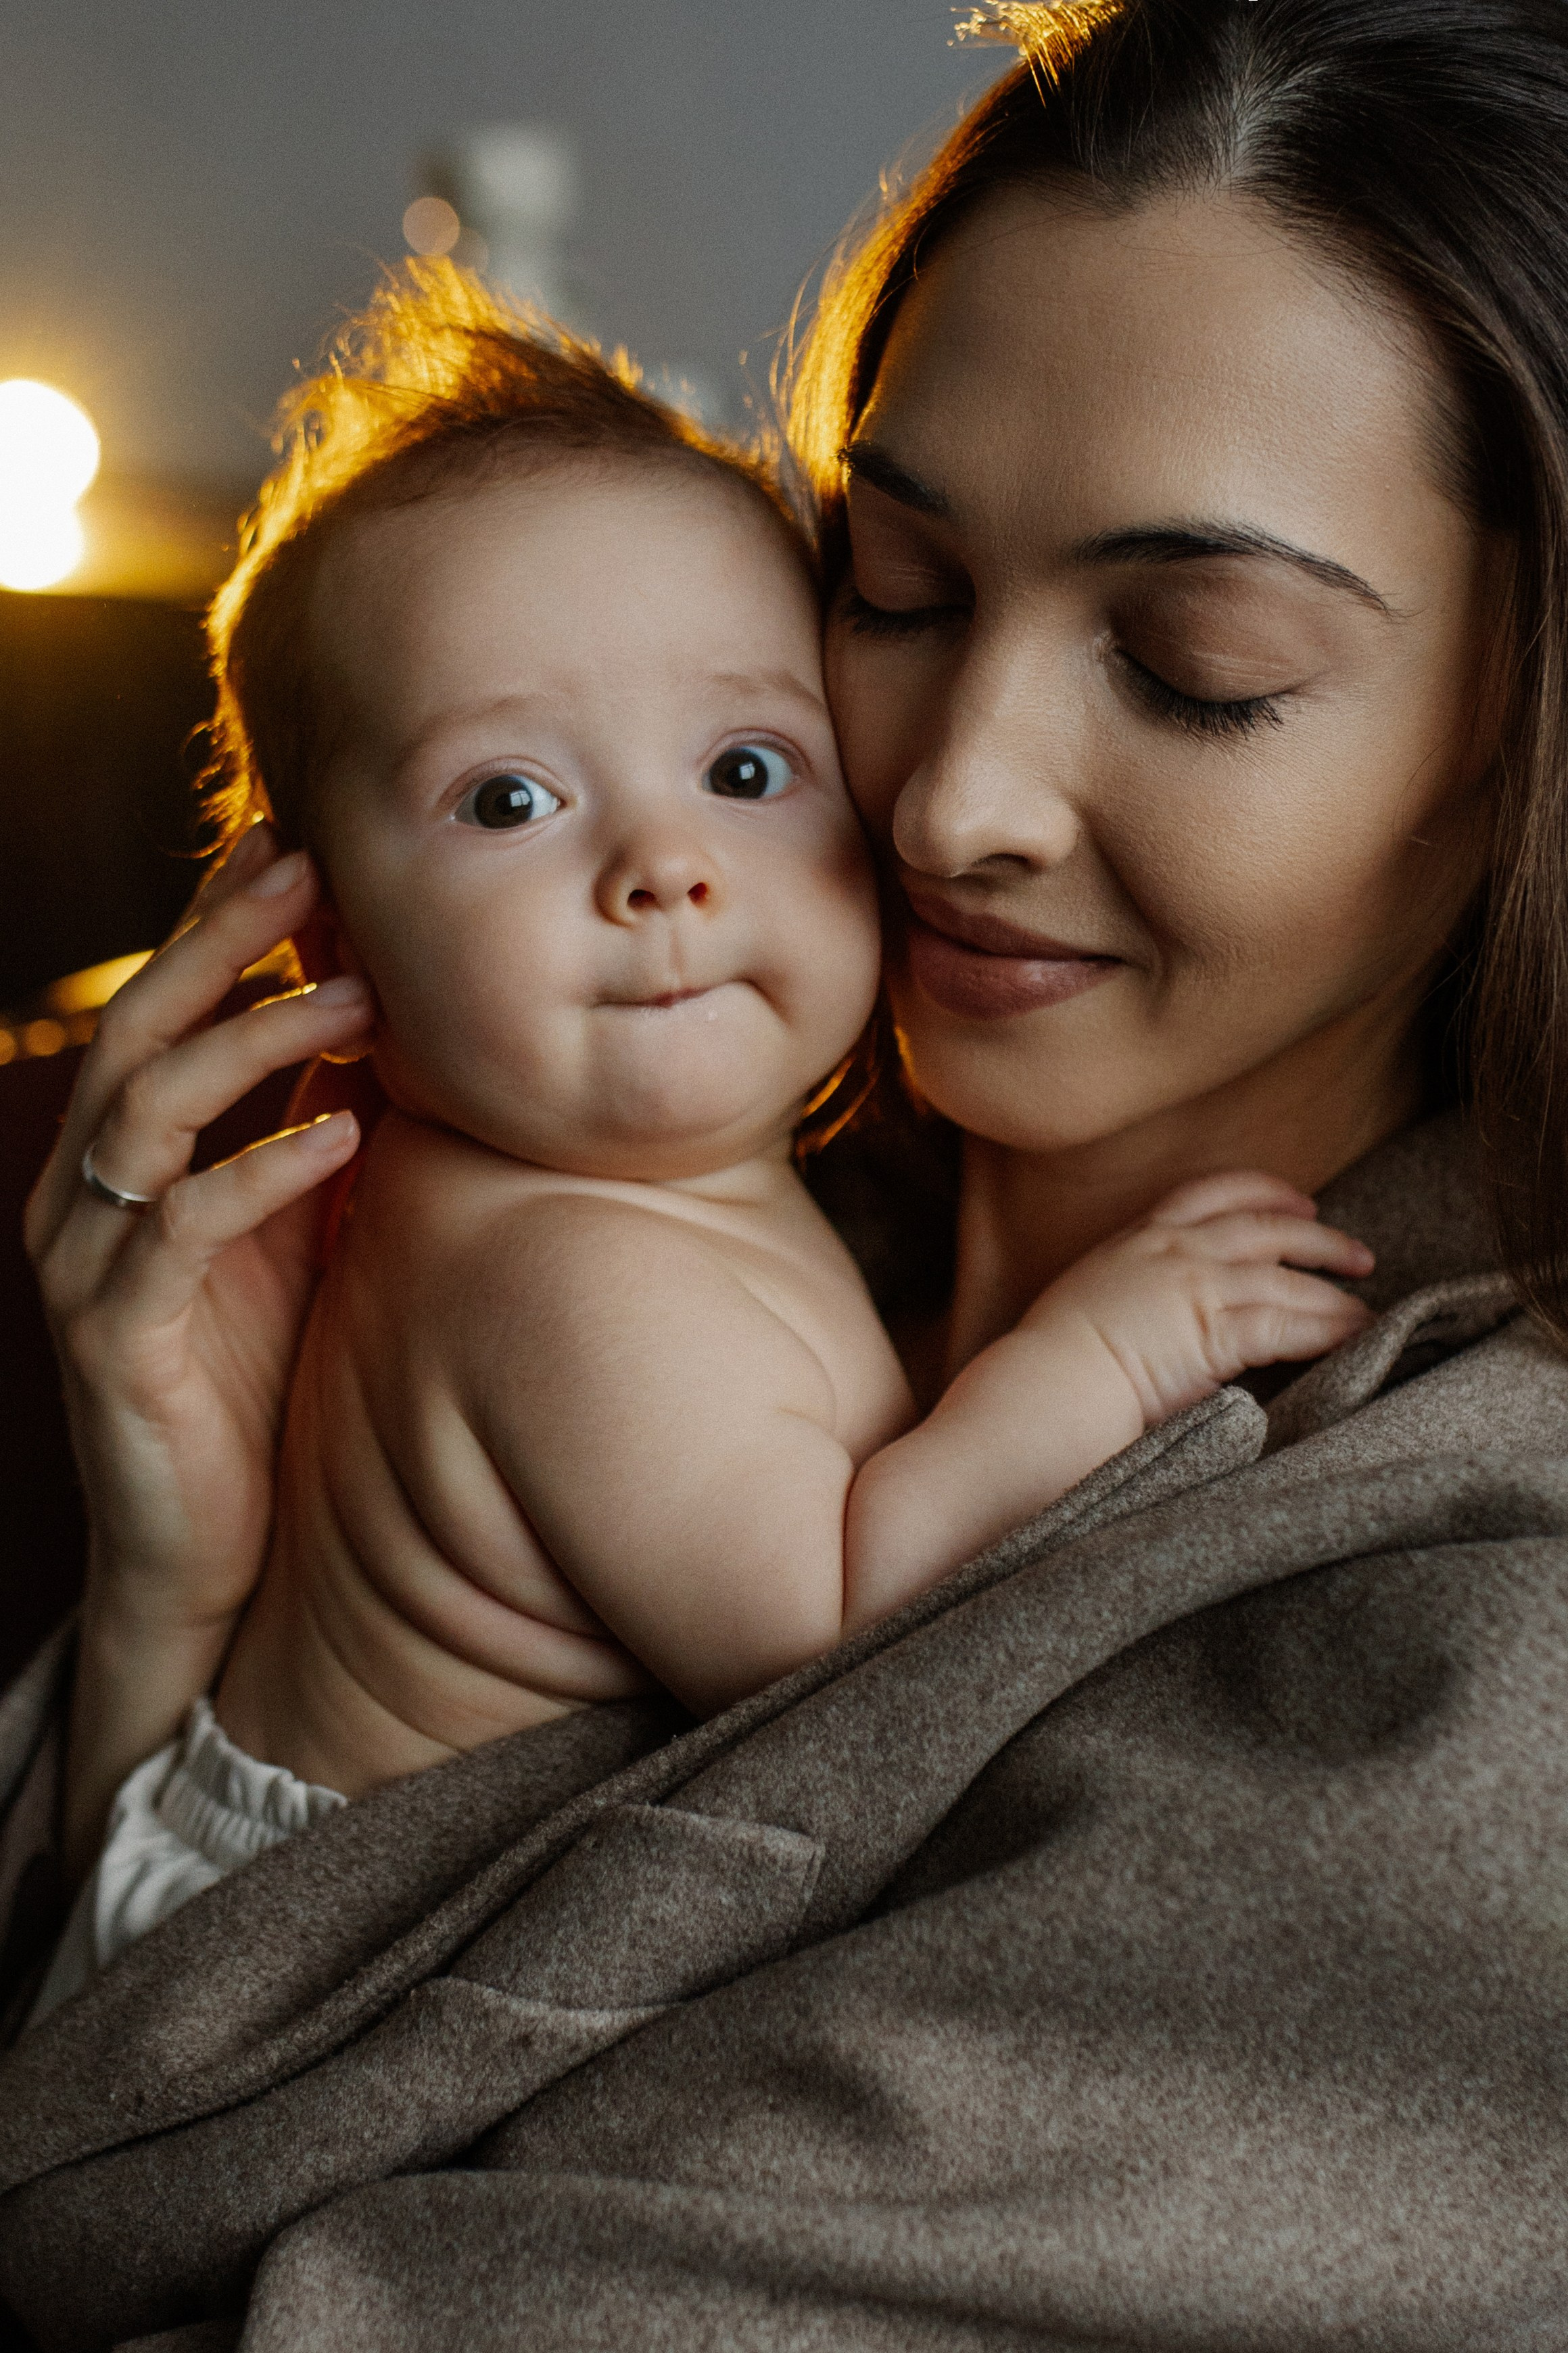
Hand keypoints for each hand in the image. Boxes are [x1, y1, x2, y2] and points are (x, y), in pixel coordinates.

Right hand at [24, 824, 372, 1868]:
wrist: (202, 1554)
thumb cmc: (254, 1381)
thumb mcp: (288, 1235)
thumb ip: (307, 1132)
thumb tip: (386, 1028)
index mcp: (127, 1159)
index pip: (163, 1008)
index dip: (219, 919)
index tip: (296, 839)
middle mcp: (89, 1195)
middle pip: (142, 1030)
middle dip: (220, 941)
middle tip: (309, 867)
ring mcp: (92, 1265)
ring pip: (151, 1112)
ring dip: (251, 1040)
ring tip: (352, 994)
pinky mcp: (120, 1341)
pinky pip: (185, 1231)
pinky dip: (262, 1172)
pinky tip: (340, 1133)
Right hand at [1027, 1171, 1375, 1427]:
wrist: (1046, 1386)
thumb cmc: (1052, 1359)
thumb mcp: (1089, 1294)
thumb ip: (1130, 1286)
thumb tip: (1155, 1307)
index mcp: (1139, 1237)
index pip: (1211, 1191)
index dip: (1264, 1191)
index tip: (1299, 1203)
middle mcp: (1175, 1249)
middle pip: (1266, 1226)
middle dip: (1320, 1238)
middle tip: (1358, 1256)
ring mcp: (1198, 1287)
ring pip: (1286, 1278)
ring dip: (1335, 1296)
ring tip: (1369, 1312)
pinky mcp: (1216, 1333)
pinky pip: (1289, 1327)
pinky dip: (1329, 1331)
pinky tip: (1354, 1339)